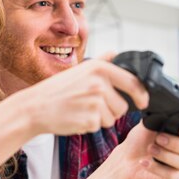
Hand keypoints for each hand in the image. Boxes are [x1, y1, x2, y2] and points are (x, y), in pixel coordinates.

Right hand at [14, 59, 148, 135]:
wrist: (35, 107)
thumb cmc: (57, 90)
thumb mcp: (79, 70)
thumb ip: (101, 62)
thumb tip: (115, 53)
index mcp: (100, 68)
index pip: (133, 82)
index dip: (142, 95)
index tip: (143, 102)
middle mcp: (100, 83)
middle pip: (123, 106)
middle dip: (113, 110)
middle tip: (92, 106)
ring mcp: (95, 101)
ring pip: (113, 118)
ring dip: (101, 119)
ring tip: (82, 110)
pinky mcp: (90, 119)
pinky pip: (99, 126)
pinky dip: (90, 125)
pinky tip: (76, 117)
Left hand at [98, 124, 178, 178]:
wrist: (127, 157)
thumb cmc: (141, 138)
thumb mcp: (150, 122)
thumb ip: (162, 116)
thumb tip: (167, 107)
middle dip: (176, 143)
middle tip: (158, 138)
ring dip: (166, 155)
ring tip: (150, 149)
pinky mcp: (174, 178)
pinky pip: (174, 176)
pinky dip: (157, 168)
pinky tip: (144, 162)